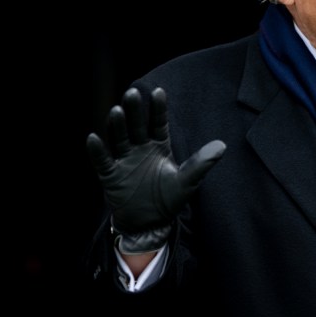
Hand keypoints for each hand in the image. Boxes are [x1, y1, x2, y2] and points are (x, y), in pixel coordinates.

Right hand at [87, 86, 225, 253]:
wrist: (149, 225)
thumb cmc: (169, 199)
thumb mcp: (187, 182)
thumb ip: (201, 163)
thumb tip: (222, 145)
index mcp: (159, 145)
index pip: (158, 122)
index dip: (158, 108)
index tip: (159, 91)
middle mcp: (140, 148)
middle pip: (136, 126)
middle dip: (135, 110)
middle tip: (133, 93)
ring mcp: (124, 160)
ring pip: (119, 138)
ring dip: (117, 125)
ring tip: (116, 111)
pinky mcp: (110, 175)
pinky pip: (102, 161)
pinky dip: (97, 151)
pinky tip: (93, 138)